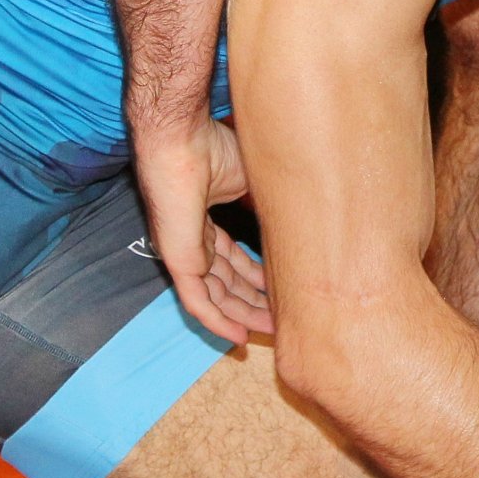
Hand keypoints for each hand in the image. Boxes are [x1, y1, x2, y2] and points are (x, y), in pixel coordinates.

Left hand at [136, 117, 270, 342]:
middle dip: (255, 302)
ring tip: (272, 330)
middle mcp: (193, 240)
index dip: (255, 277)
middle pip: (227, 282)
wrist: (182, 140)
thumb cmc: (213, 150)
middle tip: (283, 317)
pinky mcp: (178, 261)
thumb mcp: (252, 183)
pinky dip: (220, 322)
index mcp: (205, 222)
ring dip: (244, 316)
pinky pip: (198, 302)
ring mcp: (184, 253)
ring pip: (216, 297)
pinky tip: (241, 337)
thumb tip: (300, 225)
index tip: (280, 289)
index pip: (231, 260)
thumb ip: (269, 209)